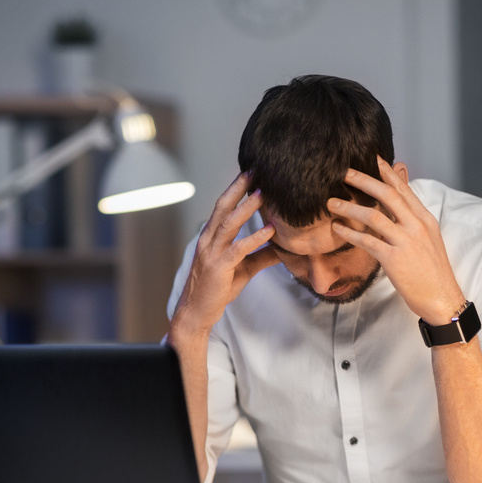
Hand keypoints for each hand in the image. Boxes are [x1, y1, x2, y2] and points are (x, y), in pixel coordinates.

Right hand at [172, 173, 279, 337]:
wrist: (197, 313)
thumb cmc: (217, 289)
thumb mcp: (244, 269)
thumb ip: (262, 256)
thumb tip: (284, 247)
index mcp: (211, 237)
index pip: (223, 206)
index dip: (236, 189)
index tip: (252, 172)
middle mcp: (208, 240)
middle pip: (223, 207)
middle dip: (238, 187)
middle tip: (255, 169)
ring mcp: (212, 253)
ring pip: (229, 224)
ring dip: (247, 207)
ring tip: (264, 193)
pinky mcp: (219, 268)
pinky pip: (238, 249)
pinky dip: (255, 238)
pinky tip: (270, 230)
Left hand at [327, 157, 463, 323]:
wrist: (442, 298)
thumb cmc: (433, 271)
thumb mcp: (428, 239)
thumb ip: (413, 219)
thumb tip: (400, 205)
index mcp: (425, 219)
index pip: (404, 189)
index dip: (387, 172)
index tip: (372, 158)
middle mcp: (416, 226)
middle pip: (388, 195)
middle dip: (364, 181)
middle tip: (344, 172)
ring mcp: (406, 242)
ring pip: (374, 216)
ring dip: (350, 208)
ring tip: (331, 203)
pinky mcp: (394, 259)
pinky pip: (367, 241)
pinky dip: (350, 233)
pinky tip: (337, 228)